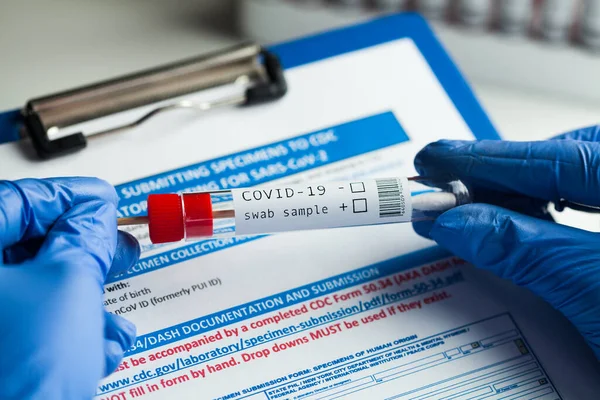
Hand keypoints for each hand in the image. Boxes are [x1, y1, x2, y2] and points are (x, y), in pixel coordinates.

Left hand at [0, 178, 139, 398]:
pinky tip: (97, 344)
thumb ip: (85, 238)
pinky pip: (28, 325)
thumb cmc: (20, 367)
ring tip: (113, 309)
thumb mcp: (69, 284)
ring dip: (82, 299)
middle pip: (22, 247)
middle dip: (80, 252)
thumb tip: (96, 215)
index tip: (105, 200)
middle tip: (115, 245)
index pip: (18, 202)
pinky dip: (67, 330)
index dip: (70, 197)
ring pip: (30, 291)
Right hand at [413, 125, 599, 359]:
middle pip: (574, 158)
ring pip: (584, 178)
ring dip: (526, 192)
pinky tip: (530, 223)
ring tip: (480, 208)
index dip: (488, 159)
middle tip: (450, 188)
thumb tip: (458, 221)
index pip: (560, 160)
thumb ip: (528, 251)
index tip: (435, 160)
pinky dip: (553, 211)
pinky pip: (592, 205)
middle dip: (505, 171)